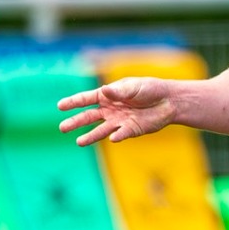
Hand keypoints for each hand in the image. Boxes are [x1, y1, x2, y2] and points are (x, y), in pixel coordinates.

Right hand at [55, 76, 176, 145]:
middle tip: (62, 127)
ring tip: (79, 142)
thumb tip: (104, 91)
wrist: (168, 101)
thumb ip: (118, 92)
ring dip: (90, 136)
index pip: (86, 99)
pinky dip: (117, 136)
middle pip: (89, 116)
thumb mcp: (134, 87)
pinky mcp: (130, 130)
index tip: (60, 106)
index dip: (73, 102)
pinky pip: (121, 134)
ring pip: (100, 130)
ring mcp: (118, 121)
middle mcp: (110, 110)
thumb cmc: (149, 89)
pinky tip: (112, 138)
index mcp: (107, 95)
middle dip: (76, 122)